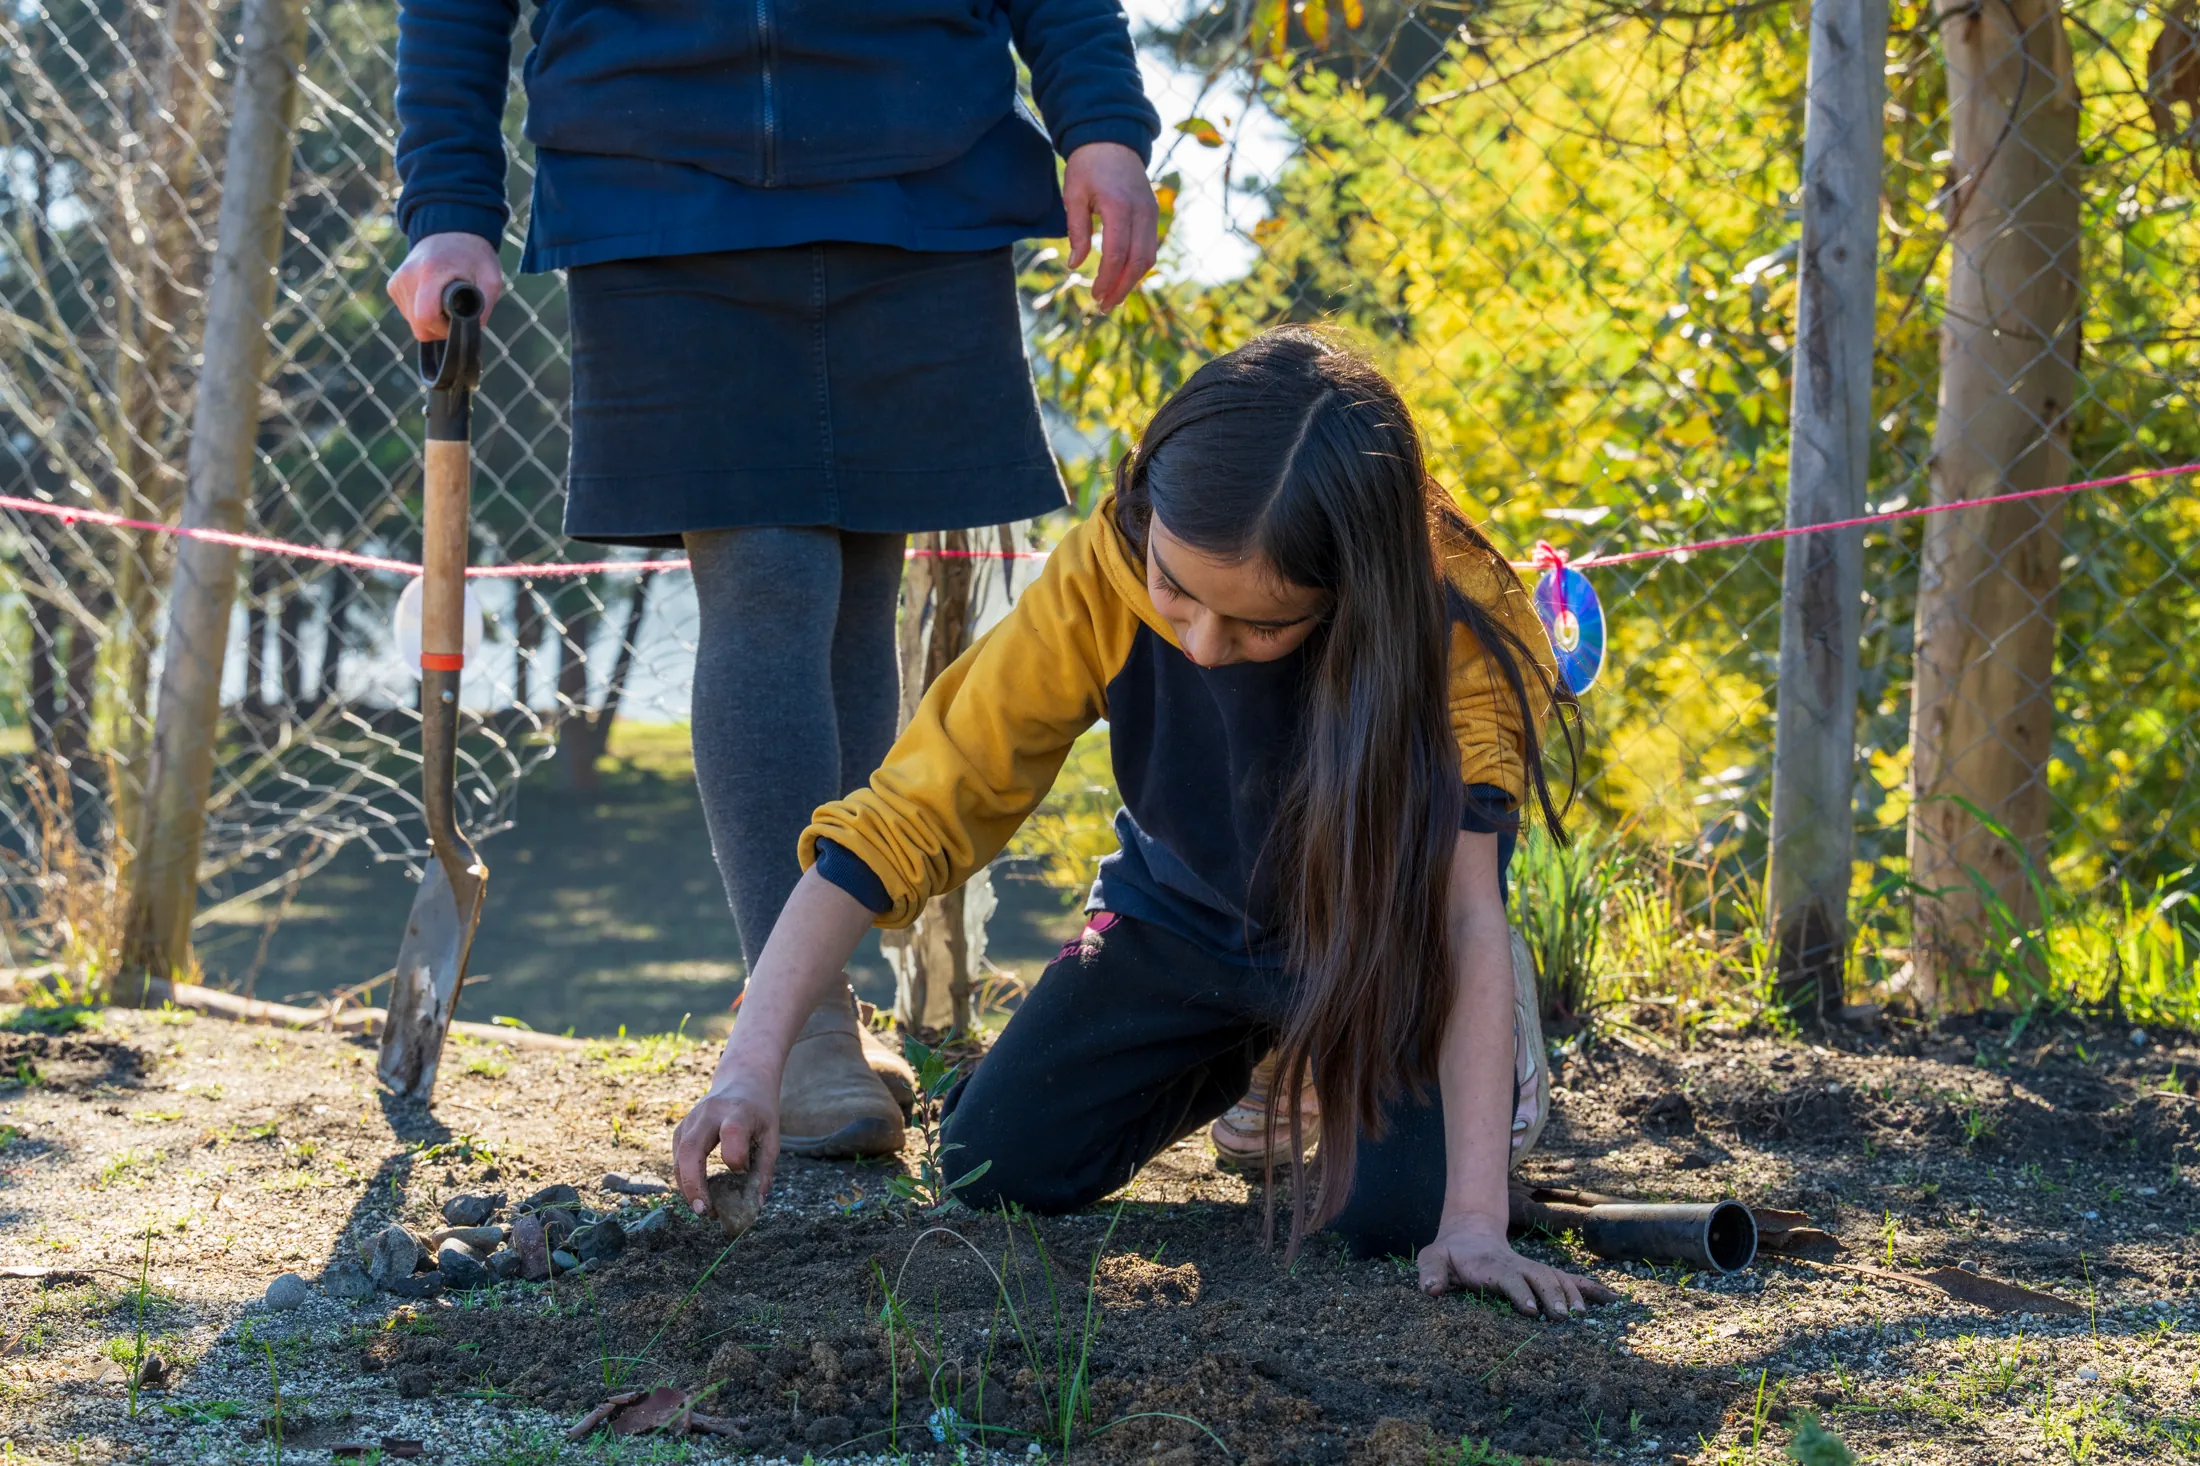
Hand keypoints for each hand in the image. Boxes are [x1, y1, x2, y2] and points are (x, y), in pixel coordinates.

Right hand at [387, 231, 503, 341]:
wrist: (450, 230)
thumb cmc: (473, 255)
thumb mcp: (490, 278)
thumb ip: (485, 306)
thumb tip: (473, 329)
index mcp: (430, 273)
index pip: (425, 317)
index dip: (444, 328)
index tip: (458, 320)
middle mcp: (407, 277)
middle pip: (419, 325)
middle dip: (439, 327)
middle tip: (455, 313)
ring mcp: (397, 281)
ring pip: (413, 321)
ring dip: (432, 319)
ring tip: (445, 299)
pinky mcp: (393, 286)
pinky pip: (408, 313)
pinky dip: (423, 311)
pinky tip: (434, 296)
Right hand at [672, 1072, 780, 1215]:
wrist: (743, 1078)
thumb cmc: (760, 1110)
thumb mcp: (772, 1135)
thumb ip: (765, 1169)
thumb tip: (756, 1205)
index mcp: (738, 1111)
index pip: (732, 1136)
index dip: (737, 1161)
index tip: (744, 1171)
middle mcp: (710, 1113)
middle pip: (691, 1149)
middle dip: (693, 1184)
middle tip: (704, 1212)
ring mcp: (692, 1119)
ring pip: (679, 1156)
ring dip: (686, 1186)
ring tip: (704, 1209)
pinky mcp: (682, 1128)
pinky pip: (677, 1156)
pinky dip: (684, 1177)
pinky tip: (697, 1192)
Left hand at [1062, 142, 1158, 313]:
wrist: (1112, 138)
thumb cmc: (1088, 165)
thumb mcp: (1074, 194)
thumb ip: (1076, 230)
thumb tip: (1075, 265)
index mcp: (1120, 206)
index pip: (1117, 254)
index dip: (1107, 279)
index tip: (1094, 295)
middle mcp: (1141, 212)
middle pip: (1138, 262)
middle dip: (1121, 288)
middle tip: (1104, 306)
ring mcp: (1151, 213)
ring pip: (1148, 257)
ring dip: (1131, 281)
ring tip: (1112, 297)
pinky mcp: (1153, 214)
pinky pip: (1150, 247)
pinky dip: (1137, 267)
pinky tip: (1122, 278)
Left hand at [1417, 1214, 1618, 1318]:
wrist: (1469, 1234)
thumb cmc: (1449, 1255)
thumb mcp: (1432, 1260)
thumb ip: (1430, 1273)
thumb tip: (1431, 1290)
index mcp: (1491, 1265)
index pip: (1507, 1278)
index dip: (1518, 1292)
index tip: (1530, 1310)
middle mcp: (1516, 1266)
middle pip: (1539, 1277)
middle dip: (1552, 1296)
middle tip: (1564, 1319)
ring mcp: (1532, 1269)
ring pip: (1557, 1278)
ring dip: (1573, 1294)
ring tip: (1584, 1317)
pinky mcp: (1543, 1274)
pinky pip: (1570, 1279)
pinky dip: (1592, 1288)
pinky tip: (1613, 1300)